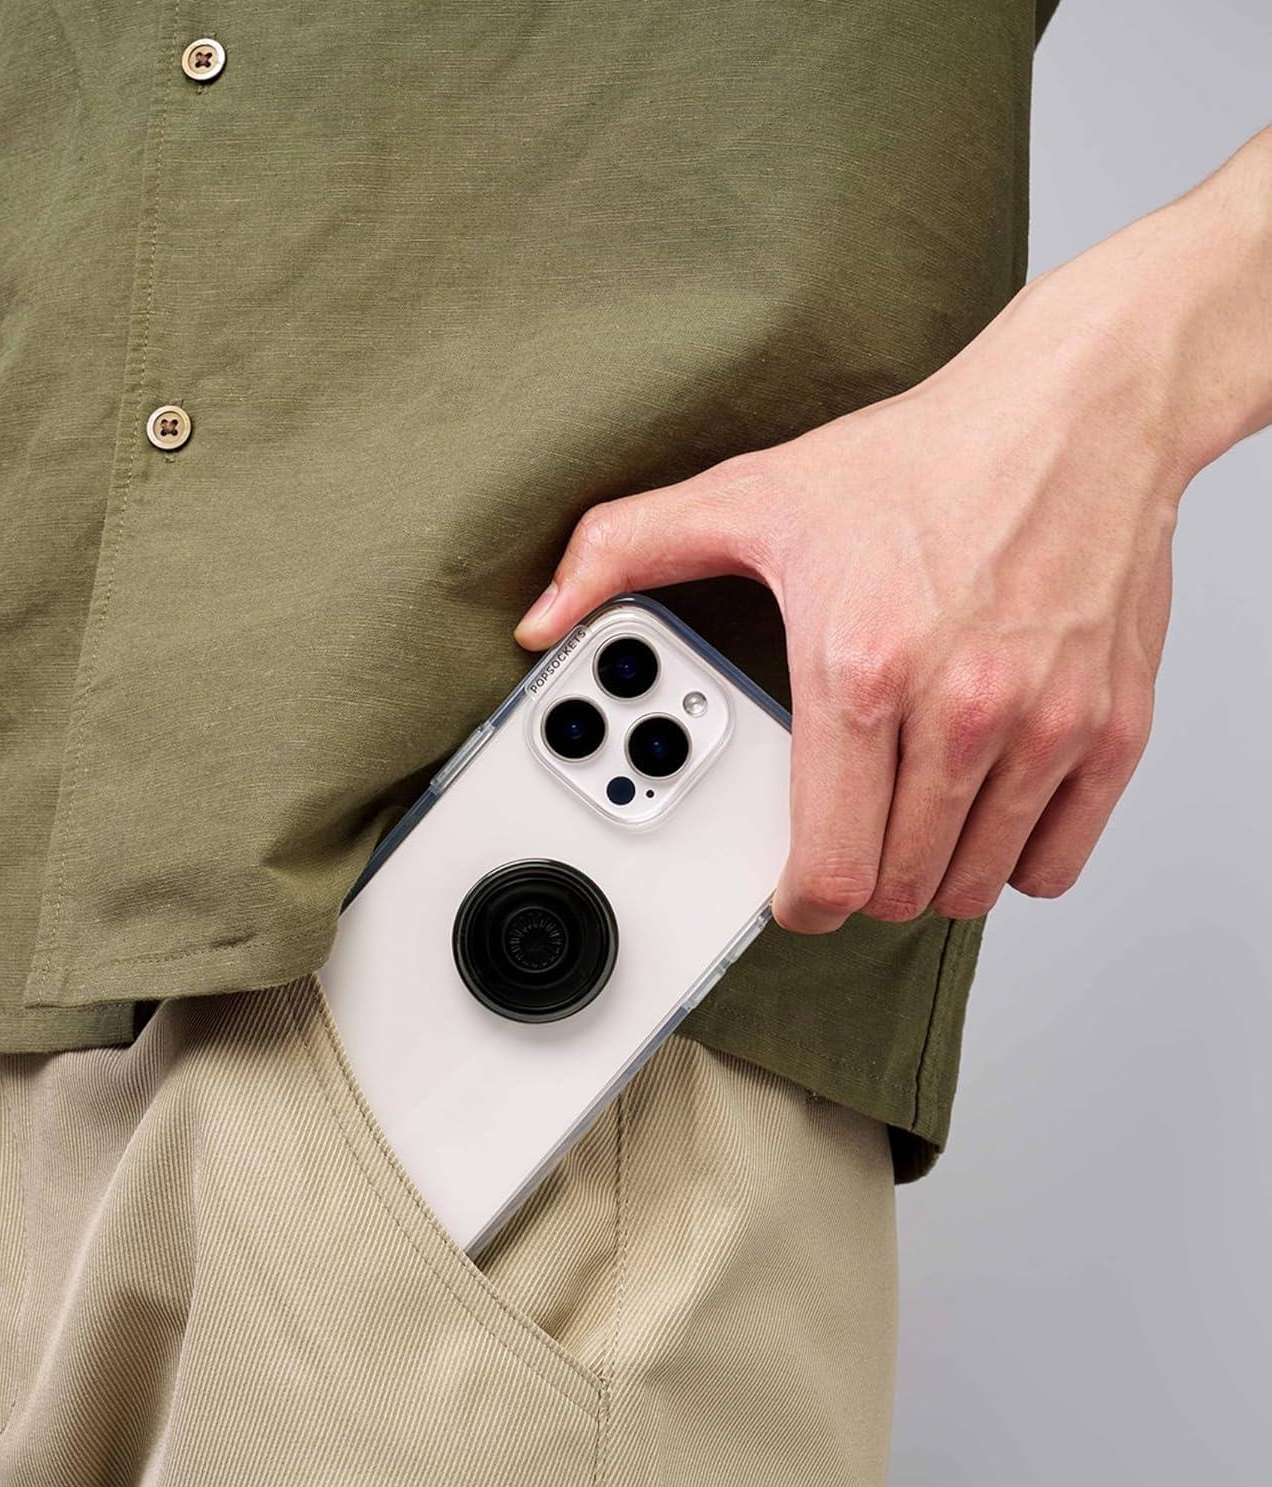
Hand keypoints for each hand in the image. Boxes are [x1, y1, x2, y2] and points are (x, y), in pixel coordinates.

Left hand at [515, 227, 1209, 932]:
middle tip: (846, 835)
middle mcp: (960, 710)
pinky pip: (1057, 861)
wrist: (1075, 413)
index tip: (795, 892)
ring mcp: (1045, 725)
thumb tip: (545, 617)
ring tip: (907, 817)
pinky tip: (986, 813)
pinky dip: (1017, 860)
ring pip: (972, 886)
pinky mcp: (1112, 728)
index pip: (830, 871)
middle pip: (898, 890)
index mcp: (860, 670)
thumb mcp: (750, 495)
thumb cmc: (921, 459)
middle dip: (861, 882)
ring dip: (931, 874)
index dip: (801, 902)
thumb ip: (627, 554)